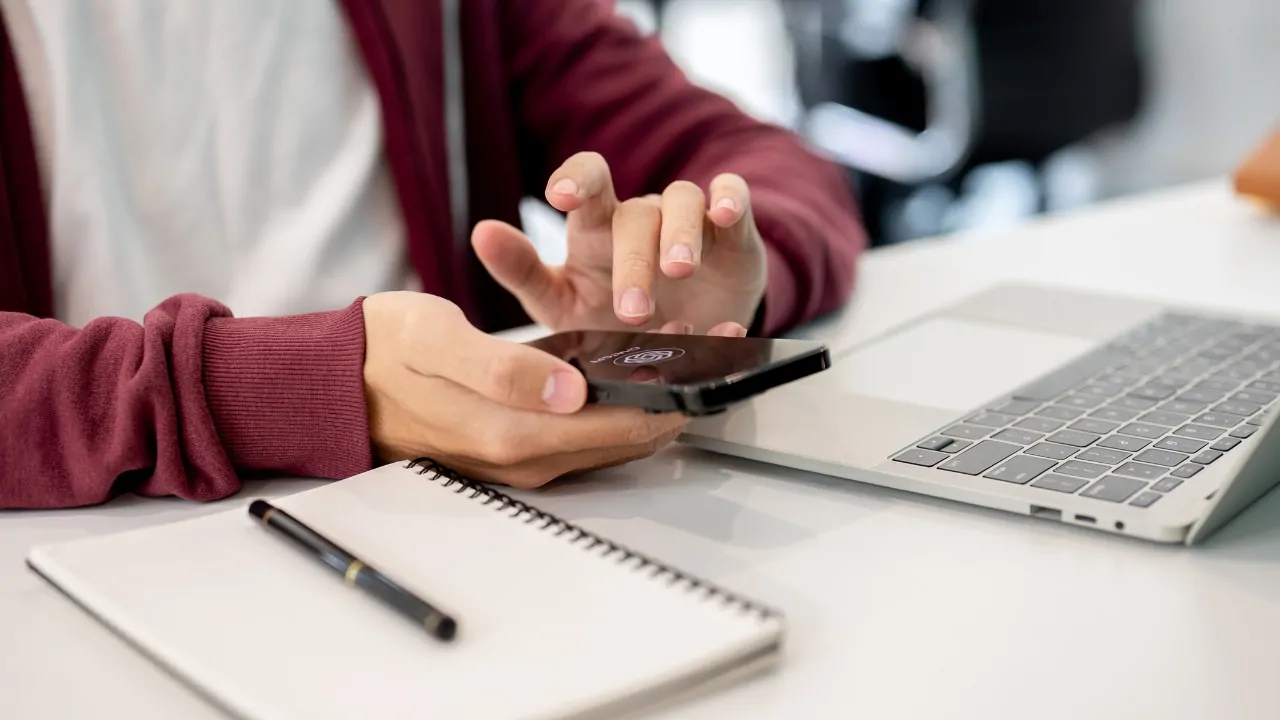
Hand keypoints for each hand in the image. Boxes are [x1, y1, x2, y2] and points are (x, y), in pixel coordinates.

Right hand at [361, 293, 740, 488]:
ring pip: (608, 437)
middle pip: (624, 436)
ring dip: (653, 401)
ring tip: (688, 351)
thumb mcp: (438, 342)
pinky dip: (619, 406)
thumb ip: (504, 368)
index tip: (705, 356)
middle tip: (713, 346)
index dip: (669, 392)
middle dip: (675, 396)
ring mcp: (520, 458)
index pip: (617, 424)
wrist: (335, 382)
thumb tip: (569, 390)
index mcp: (511, 435)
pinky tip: (635, 372)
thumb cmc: (382, 352)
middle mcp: (523, 459)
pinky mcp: (514, 446)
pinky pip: (584, 434)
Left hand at [472, 152, 767, 333]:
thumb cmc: (614, 320)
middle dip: (633, 260)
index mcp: (597, 231)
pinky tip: (726, 215)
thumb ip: (522, 272)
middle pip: (635, 215)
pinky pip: (734, 199)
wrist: (685, 344)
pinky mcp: (733, 234)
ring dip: (680, 234)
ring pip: (683, 200)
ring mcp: (689, 222)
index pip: (587, 183)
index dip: (575, 180)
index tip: (561, 196)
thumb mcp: (562, 305)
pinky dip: (732, 200)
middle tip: (632, 310)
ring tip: (678, 271)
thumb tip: (482, 232)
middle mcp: (642, 219)